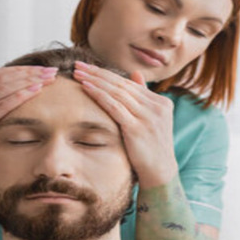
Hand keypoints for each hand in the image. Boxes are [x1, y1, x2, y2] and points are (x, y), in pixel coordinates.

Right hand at [0, 66, 56, 164]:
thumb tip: (12, 82)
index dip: (18, 69)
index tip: (39, 69)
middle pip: (0, 78)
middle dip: (27, 73)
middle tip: (49, 71)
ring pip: (3, 88)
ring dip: (28, 81)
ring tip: (47, 79)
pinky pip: (3, 104)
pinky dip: (21, 95)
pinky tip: (37, 91)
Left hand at [73, 61, 178, 186]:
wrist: (160, 174)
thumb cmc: (151, 150)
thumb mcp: (150, 121)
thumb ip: (143, 98)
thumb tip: (135, 74)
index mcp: (161, 103)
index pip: (129, 84)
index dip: (107, 74)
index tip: (88, 67)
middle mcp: (157, 107)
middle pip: (122, 85)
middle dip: (97, 73)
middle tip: (78, 64)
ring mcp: (148, 117)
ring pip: (117, 93)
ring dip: (95, 81)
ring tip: (77, 73)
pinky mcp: (137, 129)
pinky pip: (115, 107)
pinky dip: (99, 95)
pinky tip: (86, 87)